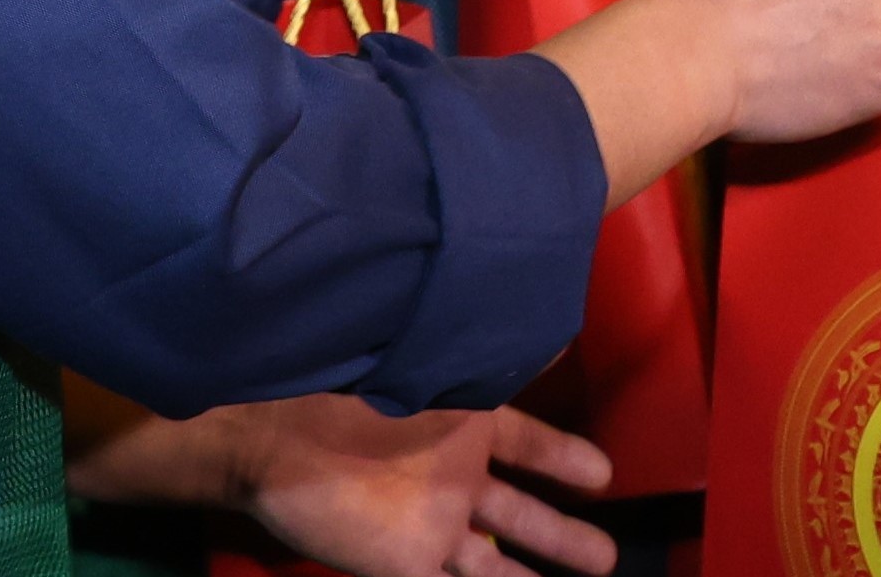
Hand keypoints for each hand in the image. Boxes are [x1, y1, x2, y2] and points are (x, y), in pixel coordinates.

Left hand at [237, 396, 614, 576]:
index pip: (529, 445)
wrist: (273, 437)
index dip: (564, 459)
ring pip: (493, 563)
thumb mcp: (429, 365)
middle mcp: (453, 477)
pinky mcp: (402, 560)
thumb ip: (488, 360)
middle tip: (608, 555)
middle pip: (520, 513)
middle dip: (562, 534)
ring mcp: (429, 522)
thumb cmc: (351, 389)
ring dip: (529, 576)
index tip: (604, 474)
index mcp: (463, 426)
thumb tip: (555, 329)